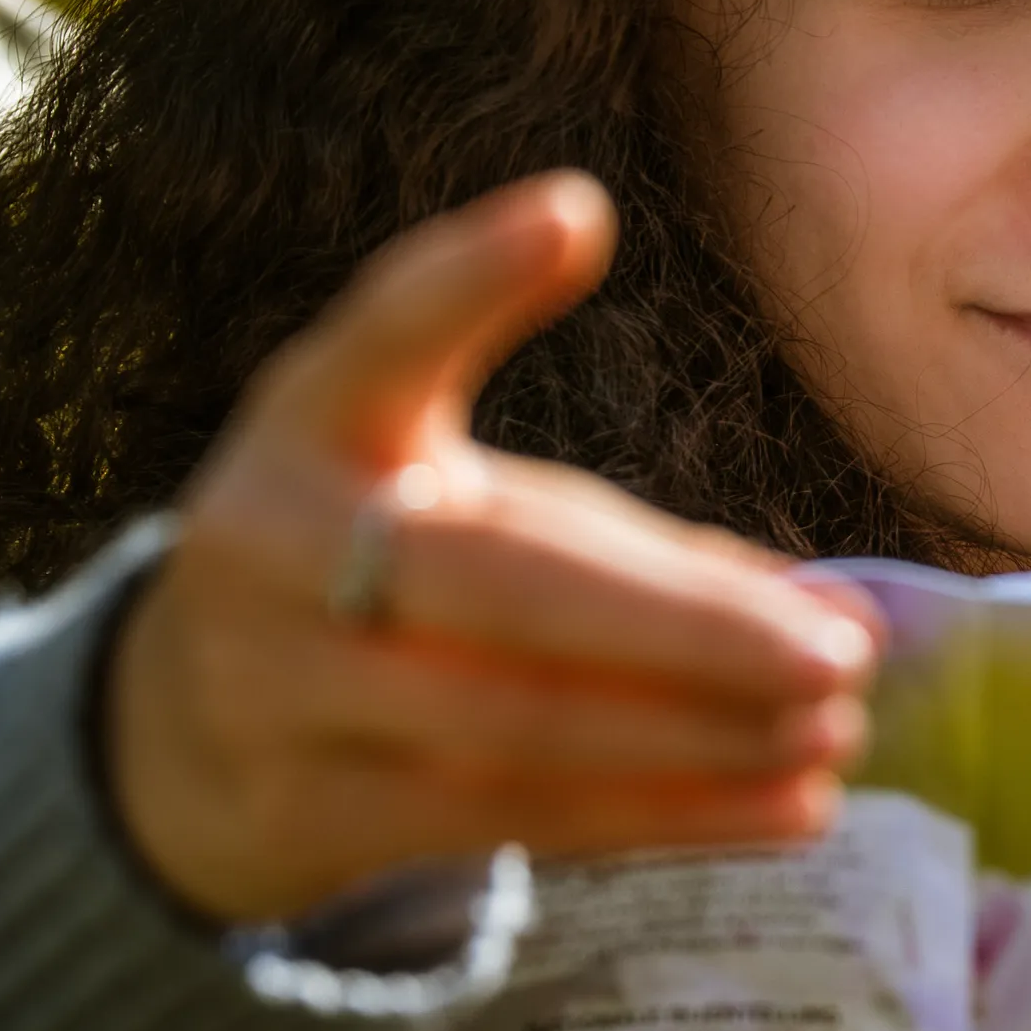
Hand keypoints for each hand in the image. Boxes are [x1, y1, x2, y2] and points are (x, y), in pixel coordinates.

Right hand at [105, 172, 882, 923]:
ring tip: (836, 731)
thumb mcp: (474, 510)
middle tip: (842, 651)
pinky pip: (518, 817)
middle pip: (504, 582)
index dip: (470, 280)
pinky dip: (673, 815)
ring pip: (521, 722)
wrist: (185, 738)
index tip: (572, 213)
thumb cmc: (397, 578)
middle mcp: (275, 544)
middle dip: (690, 625)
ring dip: (703, 736)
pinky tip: (795, 807)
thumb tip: (845, 613)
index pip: (383, 336)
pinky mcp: (312, 812)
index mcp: (316, 421)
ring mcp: (275, 688)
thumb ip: (645, 544)